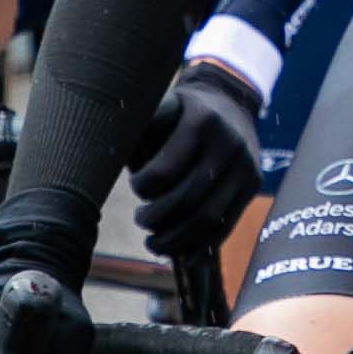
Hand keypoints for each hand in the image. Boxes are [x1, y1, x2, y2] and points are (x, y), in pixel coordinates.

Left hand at [126, 61, 265, 270]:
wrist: (231, 101)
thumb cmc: (181, 111)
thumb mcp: (161, 108)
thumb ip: (138, 132)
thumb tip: (100, 159)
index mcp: (201, 121)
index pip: (166, 171)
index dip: (144, 188)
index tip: (136, 188)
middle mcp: (228, 144)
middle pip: (189, 199)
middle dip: (158, 218)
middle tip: (141, 219)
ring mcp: (245, 167)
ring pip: (209, 219)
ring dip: (176, 239)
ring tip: (153, 242)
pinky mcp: (252, 186)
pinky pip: (225, 226)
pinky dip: (199, 245)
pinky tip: (179, 252)